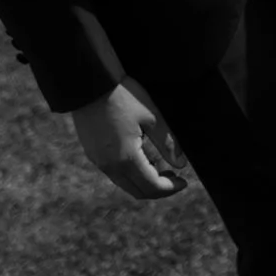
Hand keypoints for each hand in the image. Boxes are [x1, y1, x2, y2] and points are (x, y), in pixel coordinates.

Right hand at [70, 80, 185, 200]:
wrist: (90, 83)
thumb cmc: (123, 96)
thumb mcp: (152, 117)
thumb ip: (168, 143)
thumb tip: (181, 164)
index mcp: (126, 159)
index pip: (152, 187)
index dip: (171, 188)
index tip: (184, 181)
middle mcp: (110, 166)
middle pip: (138, 191)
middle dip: (159, 189)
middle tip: (175, 177)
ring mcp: (99, 161)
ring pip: (125, 184)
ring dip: (145, 181)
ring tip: (160, 165)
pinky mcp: (93, 154)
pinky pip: (115, 174)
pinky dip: (131, 173)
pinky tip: (142, 157)